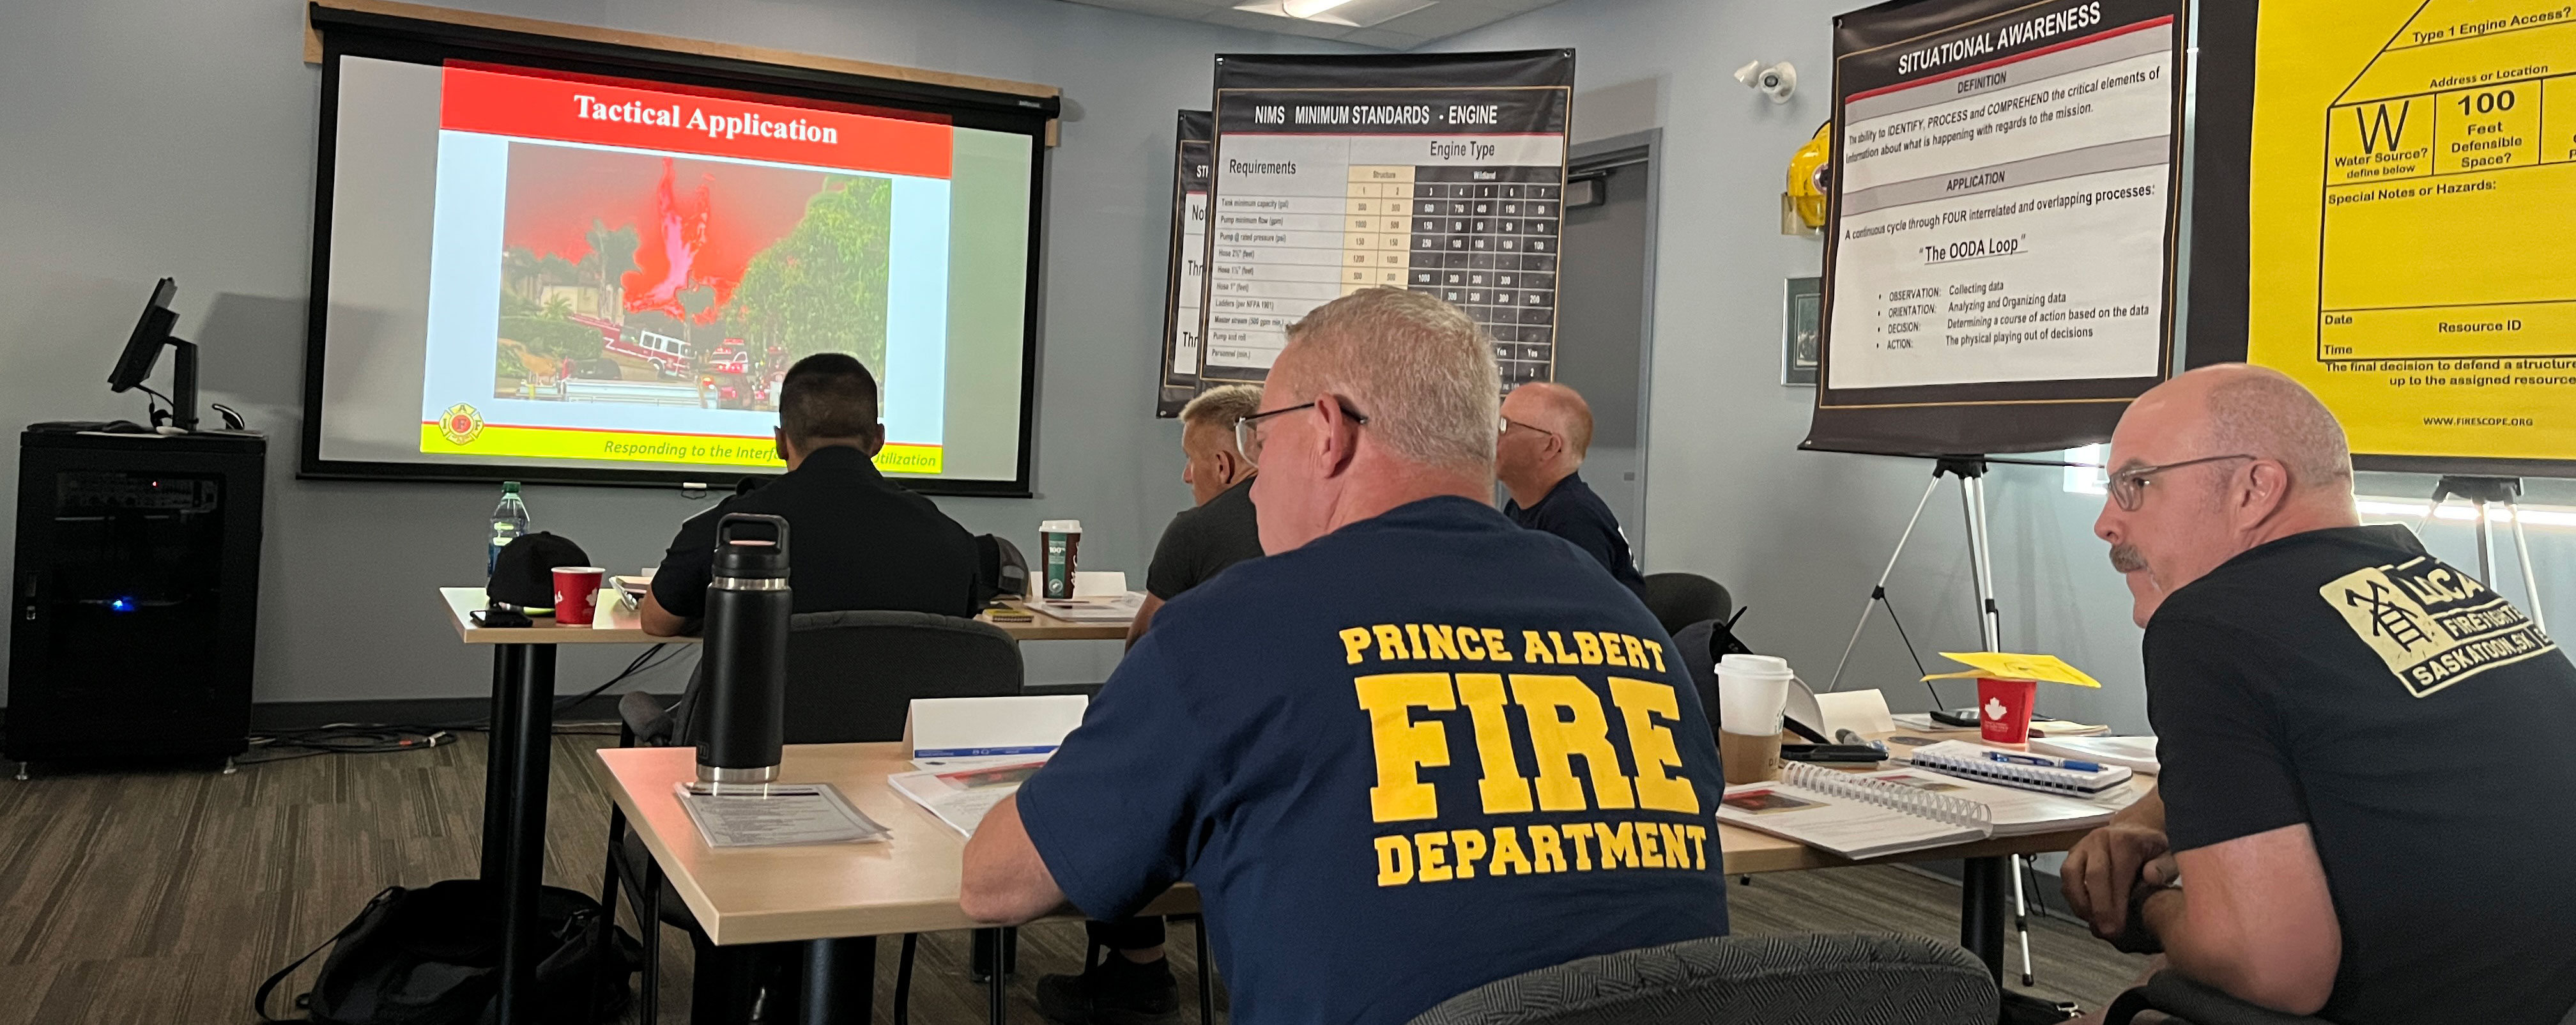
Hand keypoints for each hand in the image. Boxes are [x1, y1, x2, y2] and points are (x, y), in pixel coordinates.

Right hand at [2063, 821, 2169, 938]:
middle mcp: (2099, 839)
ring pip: (2071, 874)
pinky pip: (2066, 876)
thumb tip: (2151, 877)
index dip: (2115, 904)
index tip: (2119, 928)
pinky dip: (2074, 896)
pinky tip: (2087, 912)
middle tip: (2106, 932)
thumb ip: (2164, 867)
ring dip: (2080, 902)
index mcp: (2124, 840)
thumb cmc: (2153, 848)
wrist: (2137, 829)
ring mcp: (2083, 845)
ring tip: (2094, 923)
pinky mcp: (2073, 853)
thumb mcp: (2170, 855)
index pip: (2116, 874)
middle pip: (2091, 876)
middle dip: (2098, 908)